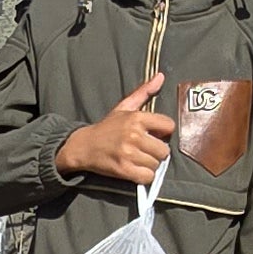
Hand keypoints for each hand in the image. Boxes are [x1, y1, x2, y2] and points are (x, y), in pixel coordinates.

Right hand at [54, 76, 174, 183]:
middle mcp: (134, 135)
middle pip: (164, 150)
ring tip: (137, 159)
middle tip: (145, 150)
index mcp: (137, 118)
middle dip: (156, 152)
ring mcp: (128, 153)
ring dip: (149, 165)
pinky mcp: (123, 170)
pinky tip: (135, 170)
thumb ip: (144, 92)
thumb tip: (161, 76)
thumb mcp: (124, 107)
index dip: (164, 133)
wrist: (83, 146)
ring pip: (156, 164)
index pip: (169, 126)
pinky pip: (147, 177)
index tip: (154, 135)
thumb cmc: (107, 128)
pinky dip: (143, 176)